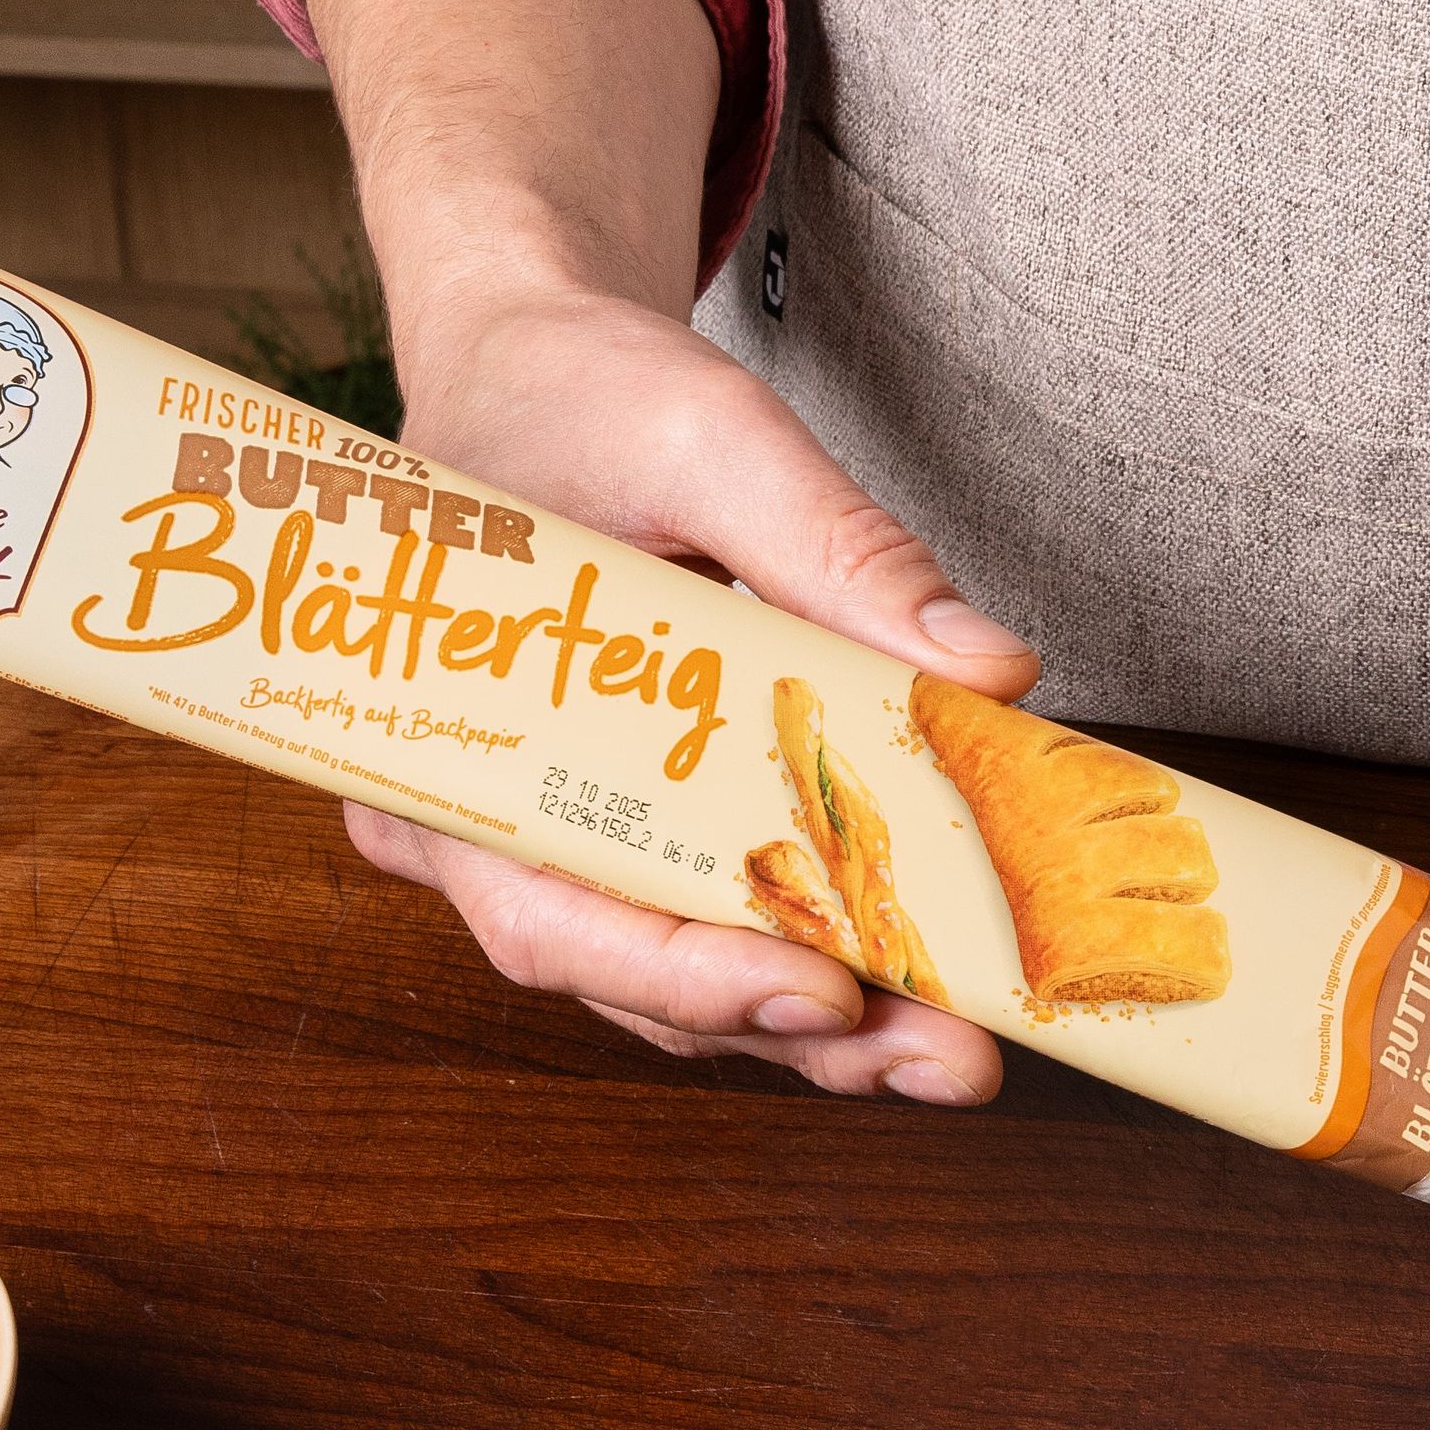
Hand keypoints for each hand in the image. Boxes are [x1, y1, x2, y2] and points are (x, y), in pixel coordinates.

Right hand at [301, 0, 1037, 1104]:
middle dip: (797, 1032)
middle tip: (952, 1061)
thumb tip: (990, 671)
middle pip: (631, 977)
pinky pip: (710, 921)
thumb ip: (839, 548)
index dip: (685, 975)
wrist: (529, 368)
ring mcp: (551, 841)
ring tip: (962, 1047)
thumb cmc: (578, 397)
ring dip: (824, 1024)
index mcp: (439, 742)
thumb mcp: (707, 436)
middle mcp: (477, 826)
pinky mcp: (628, 832)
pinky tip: (929, 976)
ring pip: (679, 979)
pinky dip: (816, 955)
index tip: (822, 991)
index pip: (548, 913)